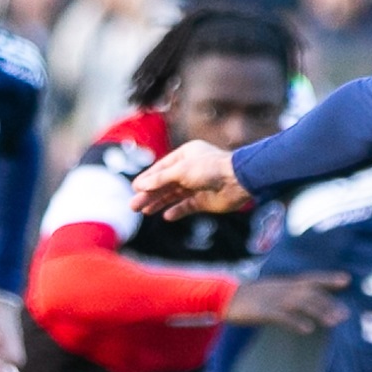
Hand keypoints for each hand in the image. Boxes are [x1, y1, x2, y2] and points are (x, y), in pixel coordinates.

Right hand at [133, 141, 251, 220]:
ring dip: (159, 202)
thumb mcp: (180, 171)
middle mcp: (191, 169)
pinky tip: (166, 216)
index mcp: (185, 155)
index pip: (161, 168)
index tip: (134, 189)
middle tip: (133, 206)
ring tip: (144, 211)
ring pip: (173, 195)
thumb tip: (139, 186)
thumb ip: (159, 180)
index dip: (147, 179)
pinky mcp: (205, 200)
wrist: (238, 181)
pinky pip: (187, 206)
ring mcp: (198, 185)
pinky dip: (177, 210)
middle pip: (165, 183)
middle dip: (149, 194)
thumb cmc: (210, 169)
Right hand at [227, 272, 349, 333]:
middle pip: (310, 293)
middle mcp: (282, 288)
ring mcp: (274, 299)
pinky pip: (283, 316)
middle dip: (329, 303)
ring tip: (334, 322)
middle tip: (345, 315)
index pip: (311, 278)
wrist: (223, 296)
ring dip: (319, 312)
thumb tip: (303, 299)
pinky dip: (296, 322)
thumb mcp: (271, 289)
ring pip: (301, 303)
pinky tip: (307, 329)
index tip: (347, 279)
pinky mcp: (263, 311)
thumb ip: (287, 292)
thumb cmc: (248, 296)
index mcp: (284, 283)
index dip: (328, 278)